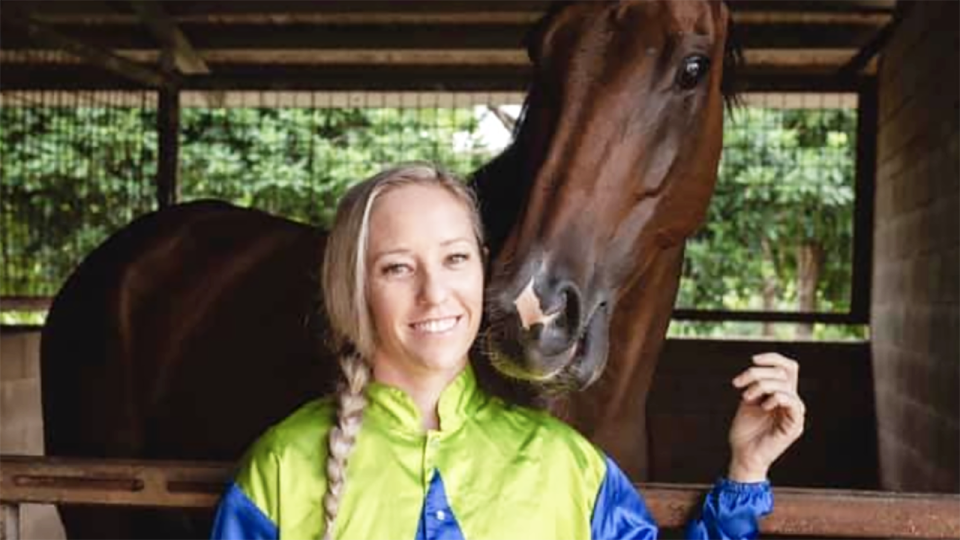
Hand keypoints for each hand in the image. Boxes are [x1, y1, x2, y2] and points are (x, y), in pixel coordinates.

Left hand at [727, 353, 805, 482]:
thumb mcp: (748, 401)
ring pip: (785, 384)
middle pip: (784, 371)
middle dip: (758, 373)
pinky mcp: (795, 426)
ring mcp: (794, 414)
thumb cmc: (744, 432)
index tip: (752, 360)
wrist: (743, 456)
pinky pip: (793, 402)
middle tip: (738, 384)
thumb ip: (757, 385)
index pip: (787, 367)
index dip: (772, 358)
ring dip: (761, 386)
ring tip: (746, 398)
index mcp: (781, 395)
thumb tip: (759, 367)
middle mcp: (791, 402)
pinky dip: (777, 398)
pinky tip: (763, 405)